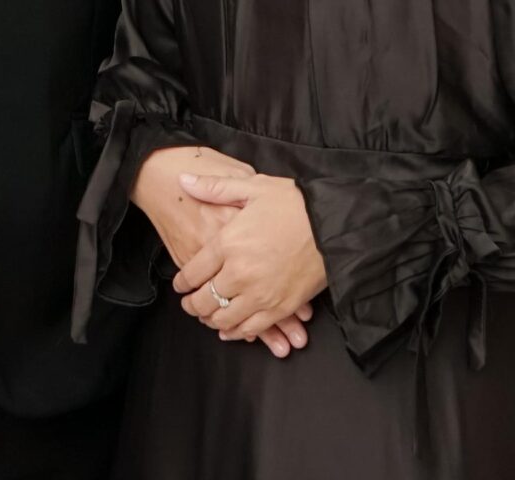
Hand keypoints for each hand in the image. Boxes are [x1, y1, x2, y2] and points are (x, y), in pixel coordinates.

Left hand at [133, 146, 311, 358]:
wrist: (334, 223)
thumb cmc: (294, 203)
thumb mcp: (253, 186)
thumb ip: (215, 188)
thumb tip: (184, 181)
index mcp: (228, 243)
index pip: (192, 273)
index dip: (181, 283)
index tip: (179, 286)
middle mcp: (240, 273)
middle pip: (204, 301)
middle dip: (192, 305)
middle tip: (190, 304)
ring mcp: (260, 294)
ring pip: (224, 320)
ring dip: (212, 321)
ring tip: (208, 317)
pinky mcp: (281, 308)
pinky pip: (251, 330)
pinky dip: (237, 333)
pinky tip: (232, 330)